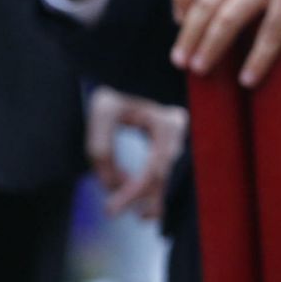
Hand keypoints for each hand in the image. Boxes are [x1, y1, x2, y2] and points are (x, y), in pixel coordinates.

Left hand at [86, 86, 187, 220]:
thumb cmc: (112, 84)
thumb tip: (110, 186)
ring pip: (166, 173)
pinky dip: (150, 182)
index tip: (112, 210)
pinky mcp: (168, 136)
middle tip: (130, 217)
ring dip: (150, 194)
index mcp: (167, 122)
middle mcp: (178, 129)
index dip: (134, 193)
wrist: (122, 63)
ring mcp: (176, 133)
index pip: (155, 169)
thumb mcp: (102, 112)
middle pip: (164, 175)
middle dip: (146, 198)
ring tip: (139, 215)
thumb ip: (102, 149)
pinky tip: (137, 194)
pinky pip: (162, 165)